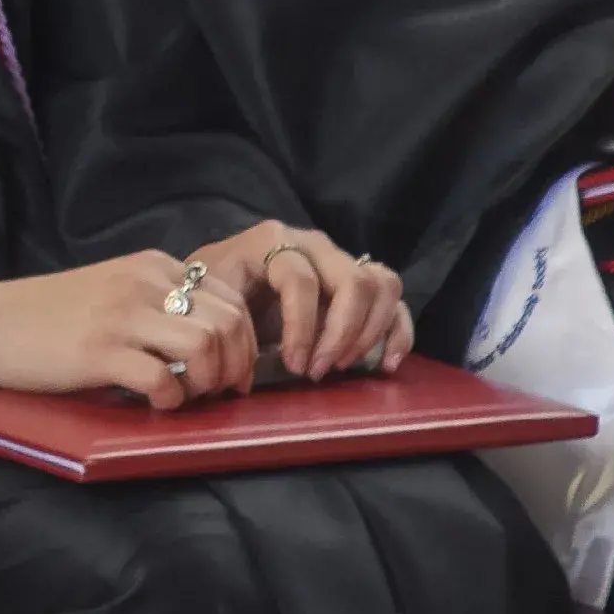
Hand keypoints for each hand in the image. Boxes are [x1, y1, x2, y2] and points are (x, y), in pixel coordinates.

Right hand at [0, 252, 257, 411]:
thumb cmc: (49, 316)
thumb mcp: (113, 290)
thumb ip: (158, 302)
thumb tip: (210, 341)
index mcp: (152, 266)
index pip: (230, 298)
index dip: (244, 342)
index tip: (231, 373)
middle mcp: (143, 282)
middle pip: (229, 321)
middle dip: (236, 365)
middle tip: (218, 393)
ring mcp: (121, 315)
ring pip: (206, 345)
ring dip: (208, 382)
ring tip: (186, 396)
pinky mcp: (100, 351)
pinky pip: (163, 379)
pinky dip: (170, 399)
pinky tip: (153, 403)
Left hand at [205, 220, 412, 378]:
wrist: (220, 280)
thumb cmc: (217, 292)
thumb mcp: (215, 300)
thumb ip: (231, 323)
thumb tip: (249, 372)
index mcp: (273, 241)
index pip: (302, 281)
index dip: (301, 328)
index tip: (295, 367)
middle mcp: (314, 243)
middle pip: (354, 281)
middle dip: (342, 334)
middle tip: (319, 371)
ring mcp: (341, 259)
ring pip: (382, 285)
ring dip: (369, 333)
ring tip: (341, 366)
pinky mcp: (360, 281)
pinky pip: (395, 299)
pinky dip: (398, 332)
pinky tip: (387, 365)